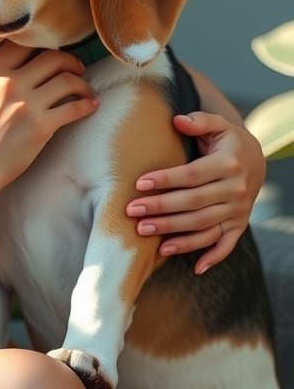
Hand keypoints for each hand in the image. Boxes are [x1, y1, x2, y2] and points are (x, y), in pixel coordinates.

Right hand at [0, 36, 98, 193]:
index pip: (23, 43)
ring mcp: (29, 104)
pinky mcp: (43, 126)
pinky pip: (73, 108)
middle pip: (52, 57)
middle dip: (68, 59)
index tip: (47, 52)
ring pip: (67, 79)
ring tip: (84, 87)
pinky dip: (87, 105)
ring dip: (81, 82)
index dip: (40, 44)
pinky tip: (91, 105)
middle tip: (75, 67)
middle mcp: (12, 82)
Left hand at [125, 111, 265, 274]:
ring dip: (175, 233)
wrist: (257, 160)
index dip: (165, 180)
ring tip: (145, 232)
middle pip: (194, 203)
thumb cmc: (227, 141)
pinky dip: (212, 257)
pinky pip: (226, 245)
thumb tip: (177, 120)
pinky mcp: (240, 225)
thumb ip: (198, 121)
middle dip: (161, 208)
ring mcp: (239, 211)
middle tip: (132, 211)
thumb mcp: (218, 125)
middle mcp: (236, 190)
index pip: (192, 175)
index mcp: (228, 164)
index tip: (139, 184)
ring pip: (204, 226)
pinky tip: (193, 268)